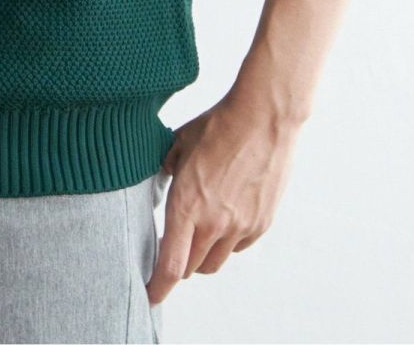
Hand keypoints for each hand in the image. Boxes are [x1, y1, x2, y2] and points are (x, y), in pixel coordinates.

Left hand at [146, 89, 302, 304]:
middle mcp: (213, 223)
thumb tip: (162, 175)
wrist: (263, 117)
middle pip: (192, 267)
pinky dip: (228, 240)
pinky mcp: (261, 223)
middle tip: (174, 248)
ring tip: (201, 227)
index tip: (150, 296)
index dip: (158, 287)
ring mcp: (240, 226)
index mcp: (186, 205)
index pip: (171, 265)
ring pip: (216, 261)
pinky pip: (238, 246)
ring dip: (204, 254)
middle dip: (179, 263)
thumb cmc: (219, 125)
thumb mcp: (180, 143)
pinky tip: (226, 215)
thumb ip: (167, 167)